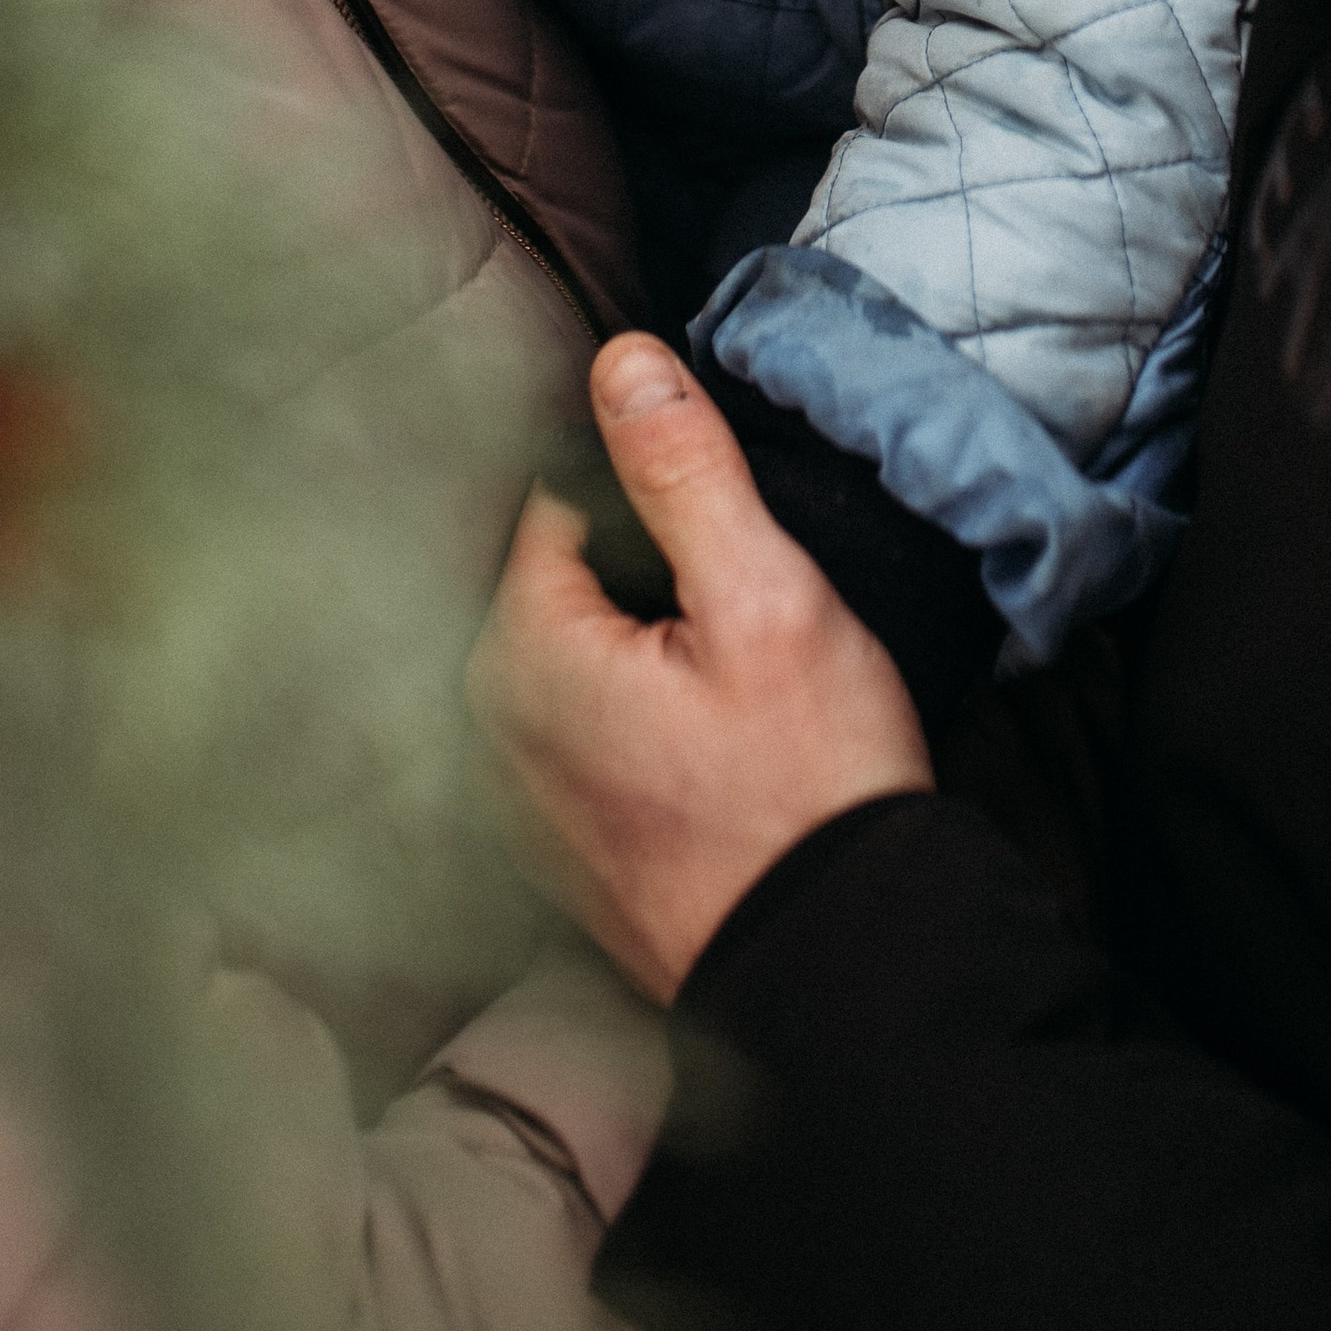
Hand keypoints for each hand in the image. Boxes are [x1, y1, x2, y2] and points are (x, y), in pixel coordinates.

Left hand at [471, 335, 934, 1002]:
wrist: (840, 972)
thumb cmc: (808, 787)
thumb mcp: (765, 599)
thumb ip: (685, 472)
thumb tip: (620, 359)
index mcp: (520, 651)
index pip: (558, 495)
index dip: (649, 481)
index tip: (721, 512)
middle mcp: (489, 725)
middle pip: (562, 575)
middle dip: (643, 559)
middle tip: (739, 590)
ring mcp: (519, 795)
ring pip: (575, 650)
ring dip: (640, 635)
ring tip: (734, 667)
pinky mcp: (560, 844)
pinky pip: (584, 726)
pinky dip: (635, 705)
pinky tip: (712, 730)